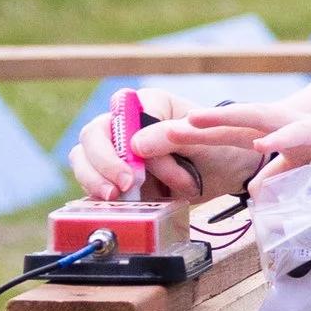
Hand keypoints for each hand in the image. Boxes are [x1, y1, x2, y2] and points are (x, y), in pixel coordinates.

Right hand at [65, 98, 274, 203]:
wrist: (227, 172)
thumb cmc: (218, 146)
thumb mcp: (202, 139)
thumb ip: (170, 137)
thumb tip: (135, 145)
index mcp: (148, 104)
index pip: (119, 114)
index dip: (122, 142)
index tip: (136, 169)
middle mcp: (127, 124)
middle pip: (92, 135)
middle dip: (104, 163)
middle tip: (124, 187)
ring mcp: (117, 150)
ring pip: (83, 158)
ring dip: (95, 179)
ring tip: (116, 198)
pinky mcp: (114, 176)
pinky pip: (91, 182)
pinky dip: (96, 195)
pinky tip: (111, 206)